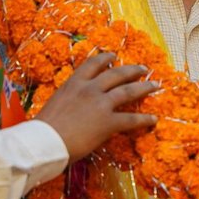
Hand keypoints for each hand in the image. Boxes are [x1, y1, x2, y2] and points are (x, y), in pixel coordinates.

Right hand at [34, 52, 158, 160]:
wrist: (43, 142)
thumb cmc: (42, 128)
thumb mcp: (55, 103)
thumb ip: (69, 99)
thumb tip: (75, 105)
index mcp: (73, 83)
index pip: (92, 64)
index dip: (105, 59)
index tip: (113, 55)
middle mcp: (89, 89)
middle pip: (115, 74)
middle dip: (132, 70)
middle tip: (143, 69)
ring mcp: (100, 104)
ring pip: (128, 91)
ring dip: (144, 87)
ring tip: (155, 85)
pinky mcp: (108, 122)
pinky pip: (131, 119)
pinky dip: (144, 119)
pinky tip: (153, 119)